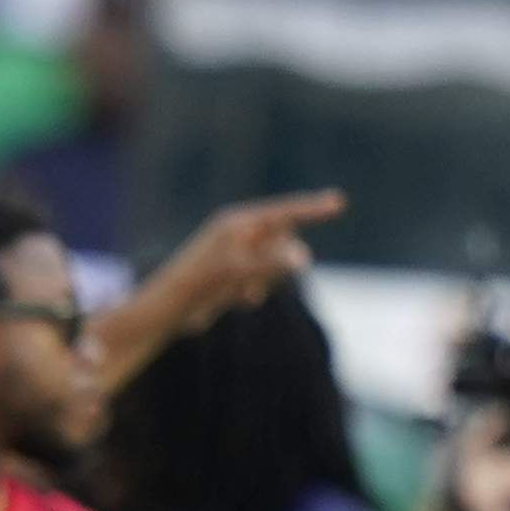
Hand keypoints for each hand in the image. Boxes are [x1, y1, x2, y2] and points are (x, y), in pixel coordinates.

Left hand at [164, 190, 345, 323]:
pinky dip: (254, 293)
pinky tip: (234, 300)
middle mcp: (240, 235)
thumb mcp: (237, 271)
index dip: (313, 208)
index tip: (340, 201)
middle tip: (252, 279)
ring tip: (237, 292)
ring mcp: (239, 255)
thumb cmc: (198, 282)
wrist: (169, 309)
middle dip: (279, 263)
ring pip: (275, 266)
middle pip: (284, 243)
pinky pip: (263, 283)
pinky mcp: (236, 276)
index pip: (285, 211)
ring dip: (265, 282)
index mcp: (238, 223)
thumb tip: (303, 257)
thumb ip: (271, 263)